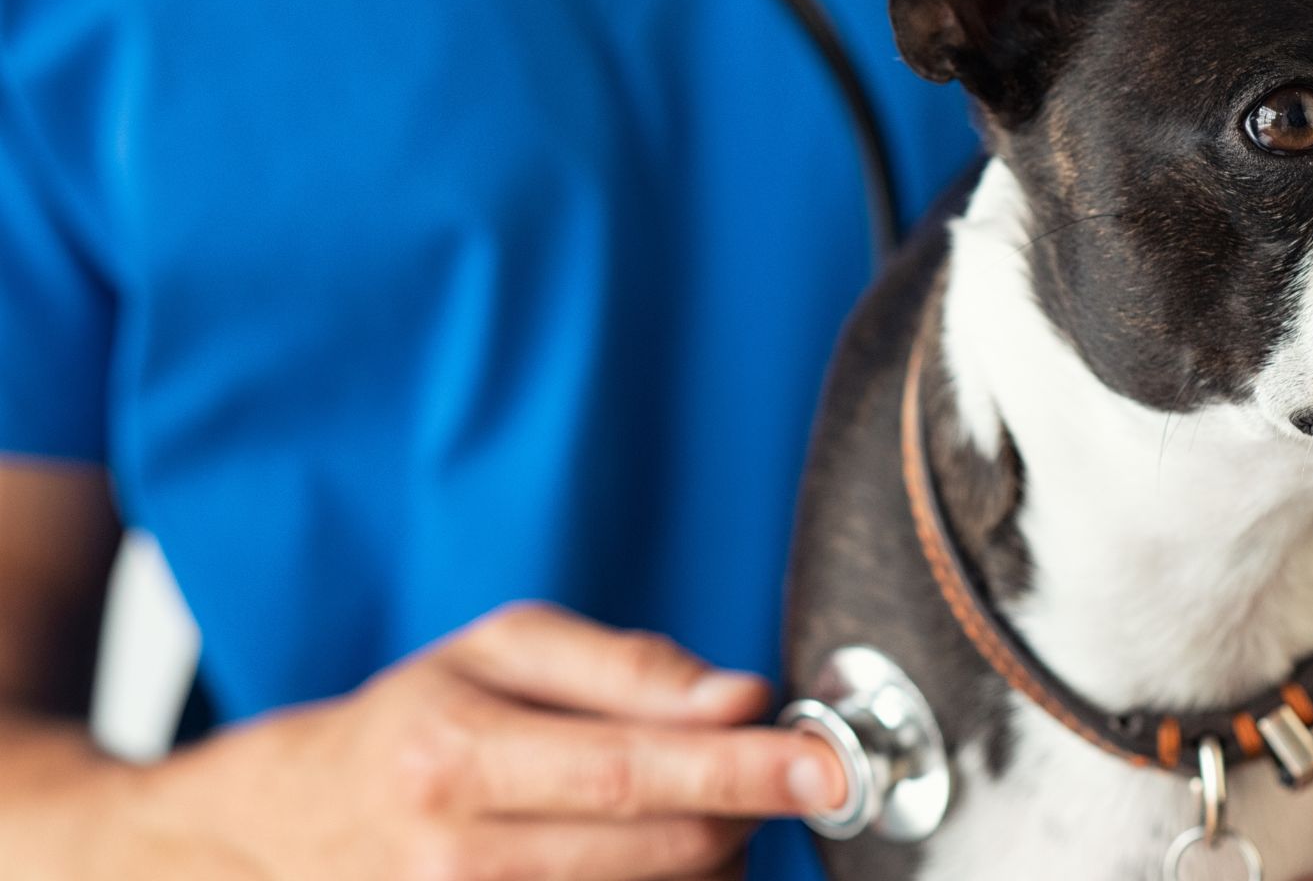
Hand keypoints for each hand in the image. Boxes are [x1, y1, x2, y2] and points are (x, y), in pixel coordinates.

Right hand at [96, 602, 843, 880]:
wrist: (289, 827)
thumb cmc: (414, 722)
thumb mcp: (503, 652)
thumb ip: (627, 668)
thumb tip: (738, 697)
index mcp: (457, 754)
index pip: (632, 772)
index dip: (743, 771)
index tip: (825, 766)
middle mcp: (456, 856)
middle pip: (659, 851)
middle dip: (744, 809)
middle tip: (772, 769)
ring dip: (715, 858)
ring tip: (694, 809)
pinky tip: (655, 855)